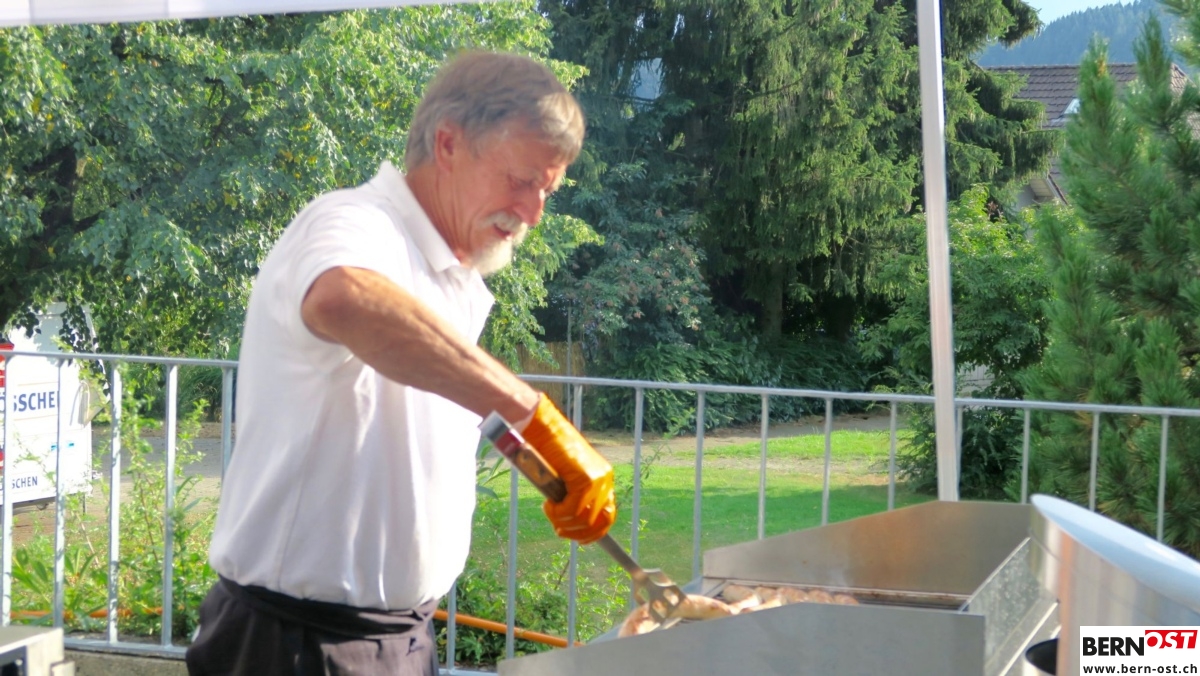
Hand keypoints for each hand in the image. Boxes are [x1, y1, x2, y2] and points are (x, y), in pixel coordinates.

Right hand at [521, 394, 615, 542]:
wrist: (541, 428)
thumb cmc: (548, 450)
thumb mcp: (564, 477)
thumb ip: (572, 495)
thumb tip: (571, 522)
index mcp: (603, 478)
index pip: (608, 516)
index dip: (594, 533)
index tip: (578, 539)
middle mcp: (605, 479)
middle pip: (600, 522)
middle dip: (578, 533)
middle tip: (560, 530)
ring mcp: (597, 479)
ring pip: (584, 520)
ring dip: (563, 522)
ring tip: (550, 511)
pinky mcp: (585, 479)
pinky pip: (573, 510)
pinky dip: (558, 513)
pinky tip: (548, 504)